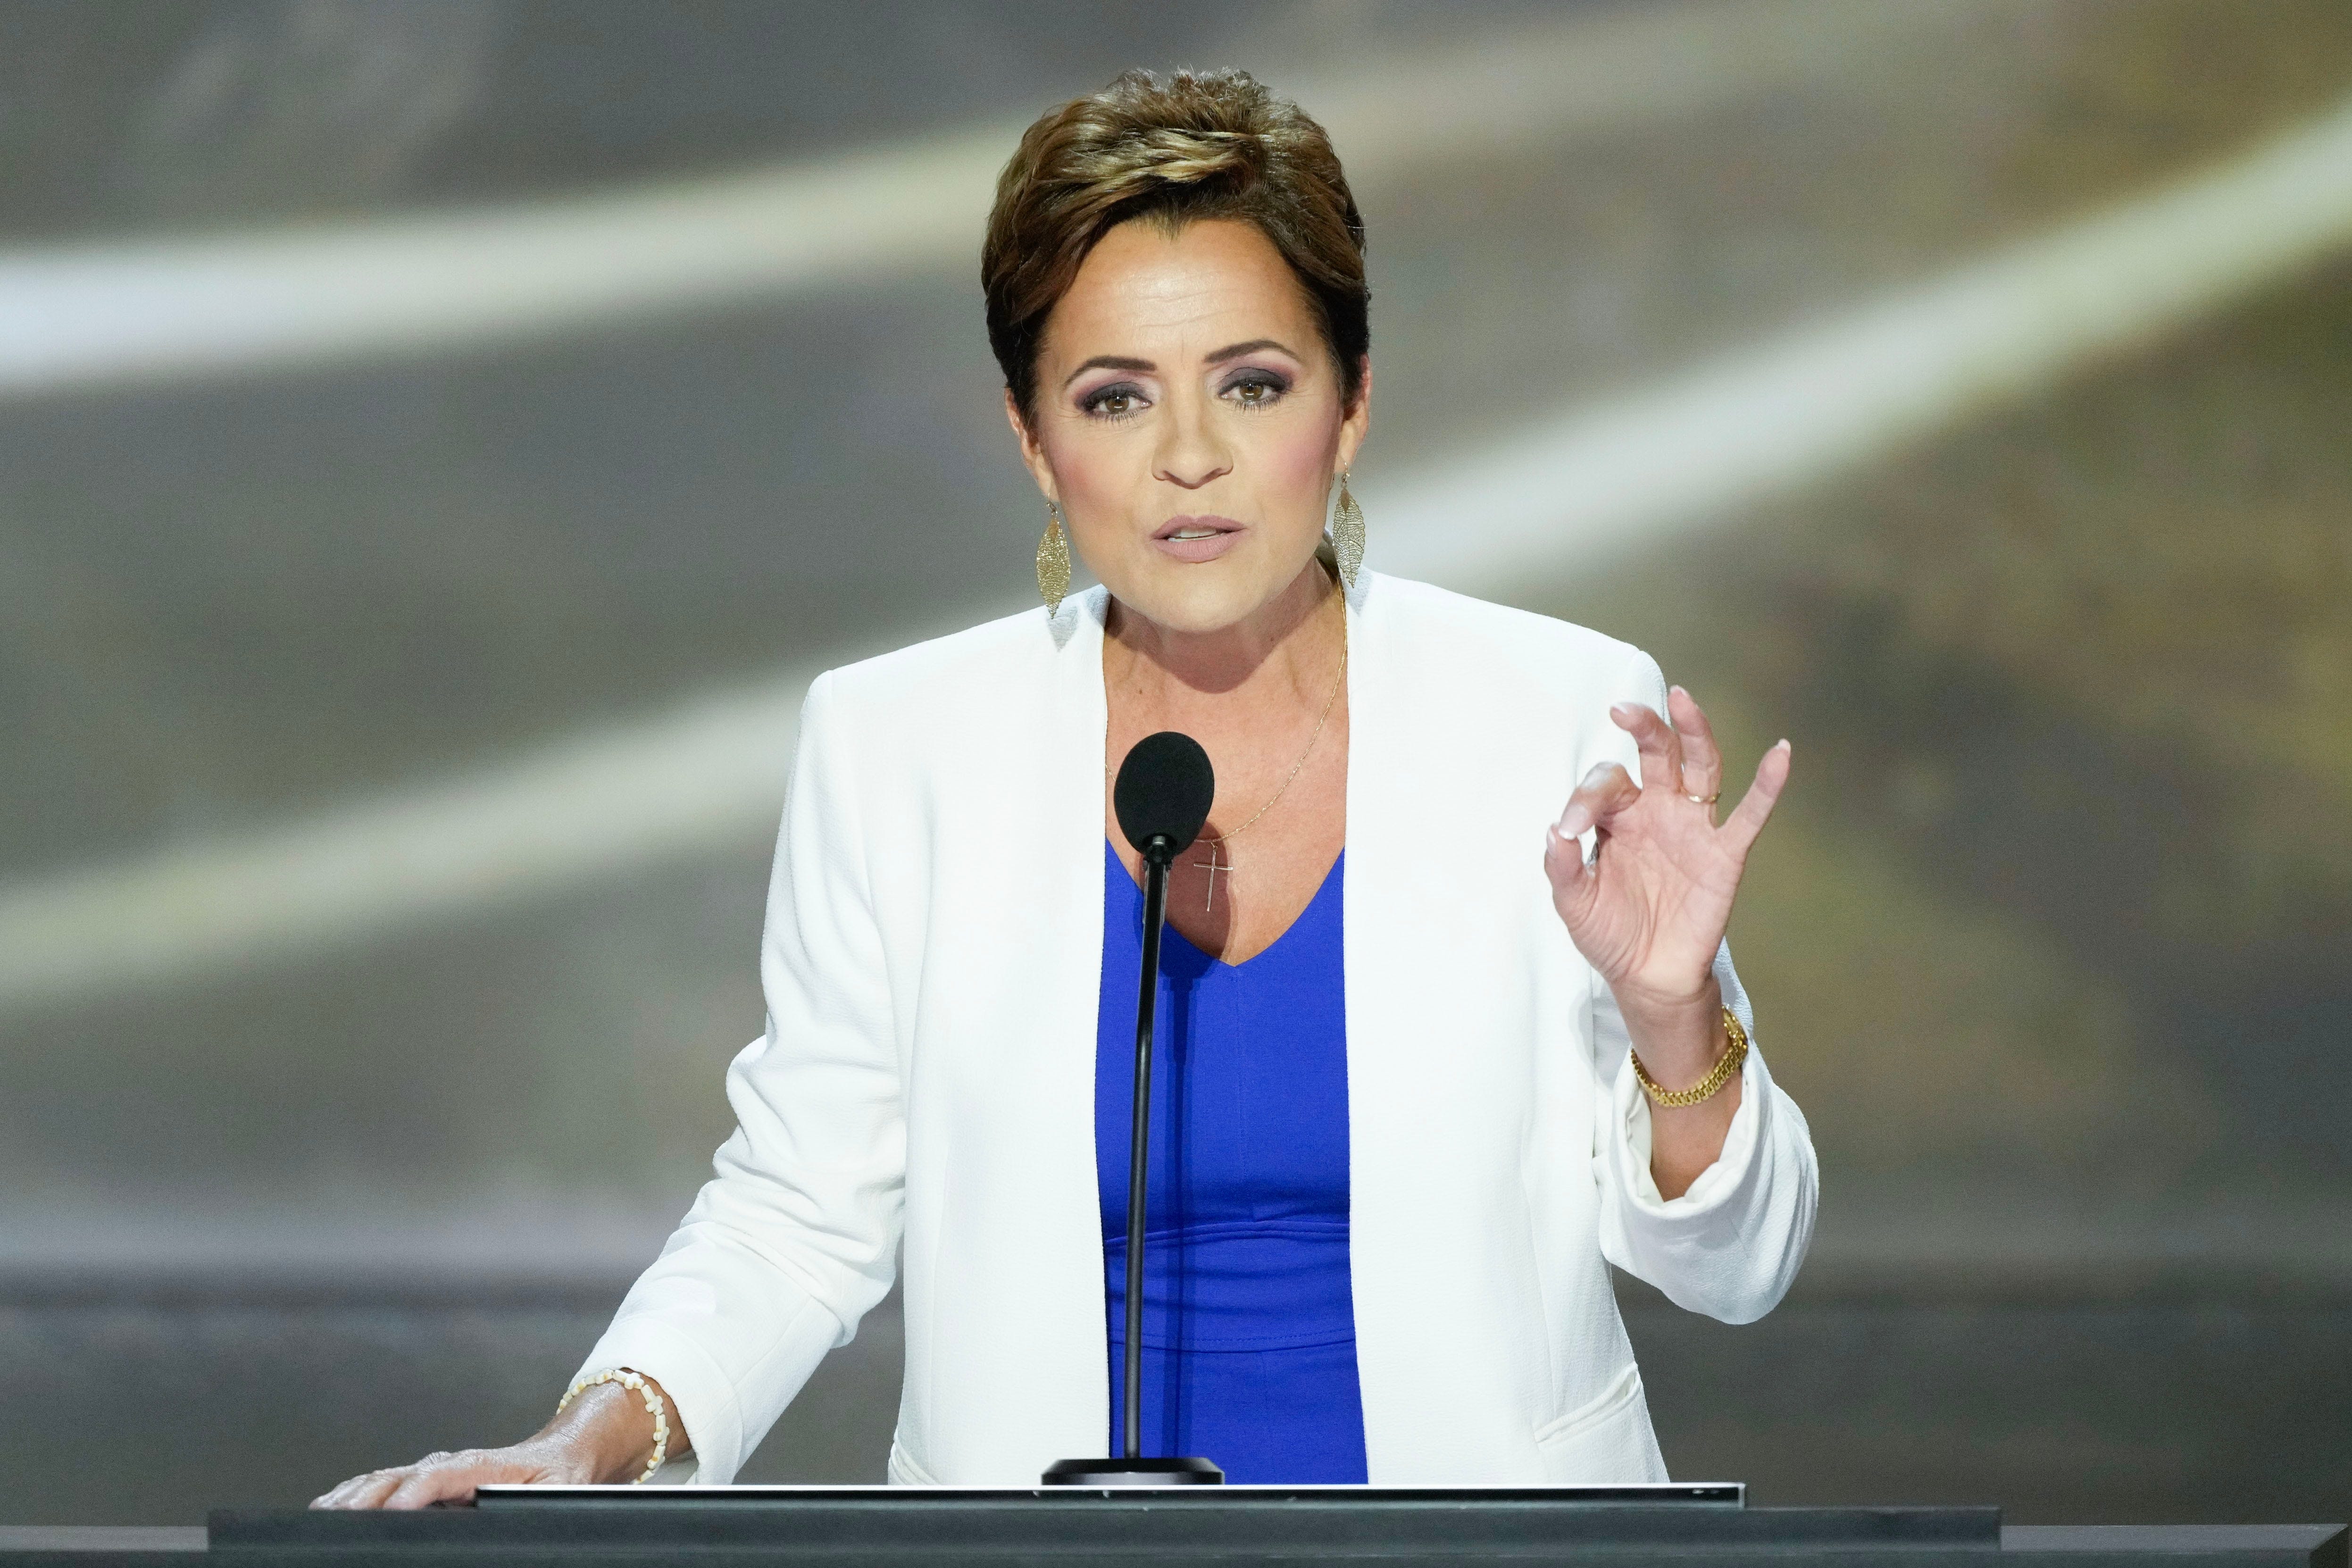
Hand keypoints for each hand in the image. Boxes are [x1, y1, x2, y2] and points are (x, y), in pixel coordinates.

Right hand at [309, 1379, 678, 1508]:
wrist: (566, 1453)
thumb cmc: (564, 1477)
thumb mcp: (562, 1492)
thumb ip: (539, 1505)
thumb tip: (519, 1515)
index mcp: (484, 1465)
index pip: (440, 1475)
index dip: (414, 1492)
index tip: (392, 1511)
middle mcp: (453, 1465)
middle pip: (399, 1477)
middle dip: (364, 1496)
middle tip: (333, 1518)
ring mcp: (437, 1473)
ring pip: (385, 1479)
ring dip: (352, 1495)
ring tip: (320, 1514)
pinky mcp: (430, 1485)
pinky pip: (386, 1485)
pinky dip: (357, 1494)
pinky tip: (333, 1506)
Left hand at [1542, 687, 1788, 1022]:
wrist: (1647, 978)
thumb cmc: (1611, 933)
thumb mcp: (1575, 903)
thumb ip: (1563, 867)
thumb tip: (1555, 830)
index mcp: (1619, 817)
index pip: (1605, 786)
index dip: (1585, 800)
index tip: (1569, 830)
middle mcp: (1657, 811)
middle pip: (1657, 754)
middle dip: (1644, 727)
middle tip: (1622, 709)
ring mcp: (1693, 828)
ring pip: (1700, 767)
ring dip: (1694, 733)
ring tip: (1683, 700)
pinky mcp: (1725, 855)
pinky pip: (1751, 815)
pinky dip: (1769, 784)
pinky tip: (1781, 752)